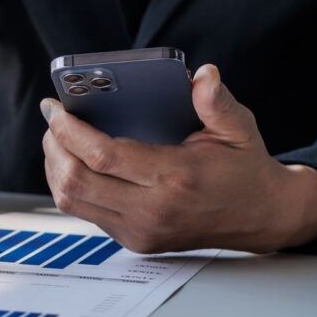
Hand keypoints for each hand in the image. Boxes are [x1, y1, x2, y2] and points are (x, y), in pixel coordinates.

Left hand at [41, 64, 316, 253]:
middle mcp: (152, 210)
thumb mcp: (239, 128)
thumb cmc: (245, 169)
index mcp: (175, 177)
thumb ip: (217, 102)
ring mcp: (141, 230)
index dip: (70, 131)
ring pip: (73, 202)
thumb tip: (202, 74)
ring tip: (57, 140)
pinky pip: (86, 213)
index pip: (103, 156)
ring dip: (56, 168)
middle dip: (54, 147)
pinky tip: (73, 162)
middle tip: (53, 121)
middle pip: (76, 182)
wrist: (263, 217)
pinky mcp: (135, 241)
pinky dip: (70, 186)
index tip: (54, 108)